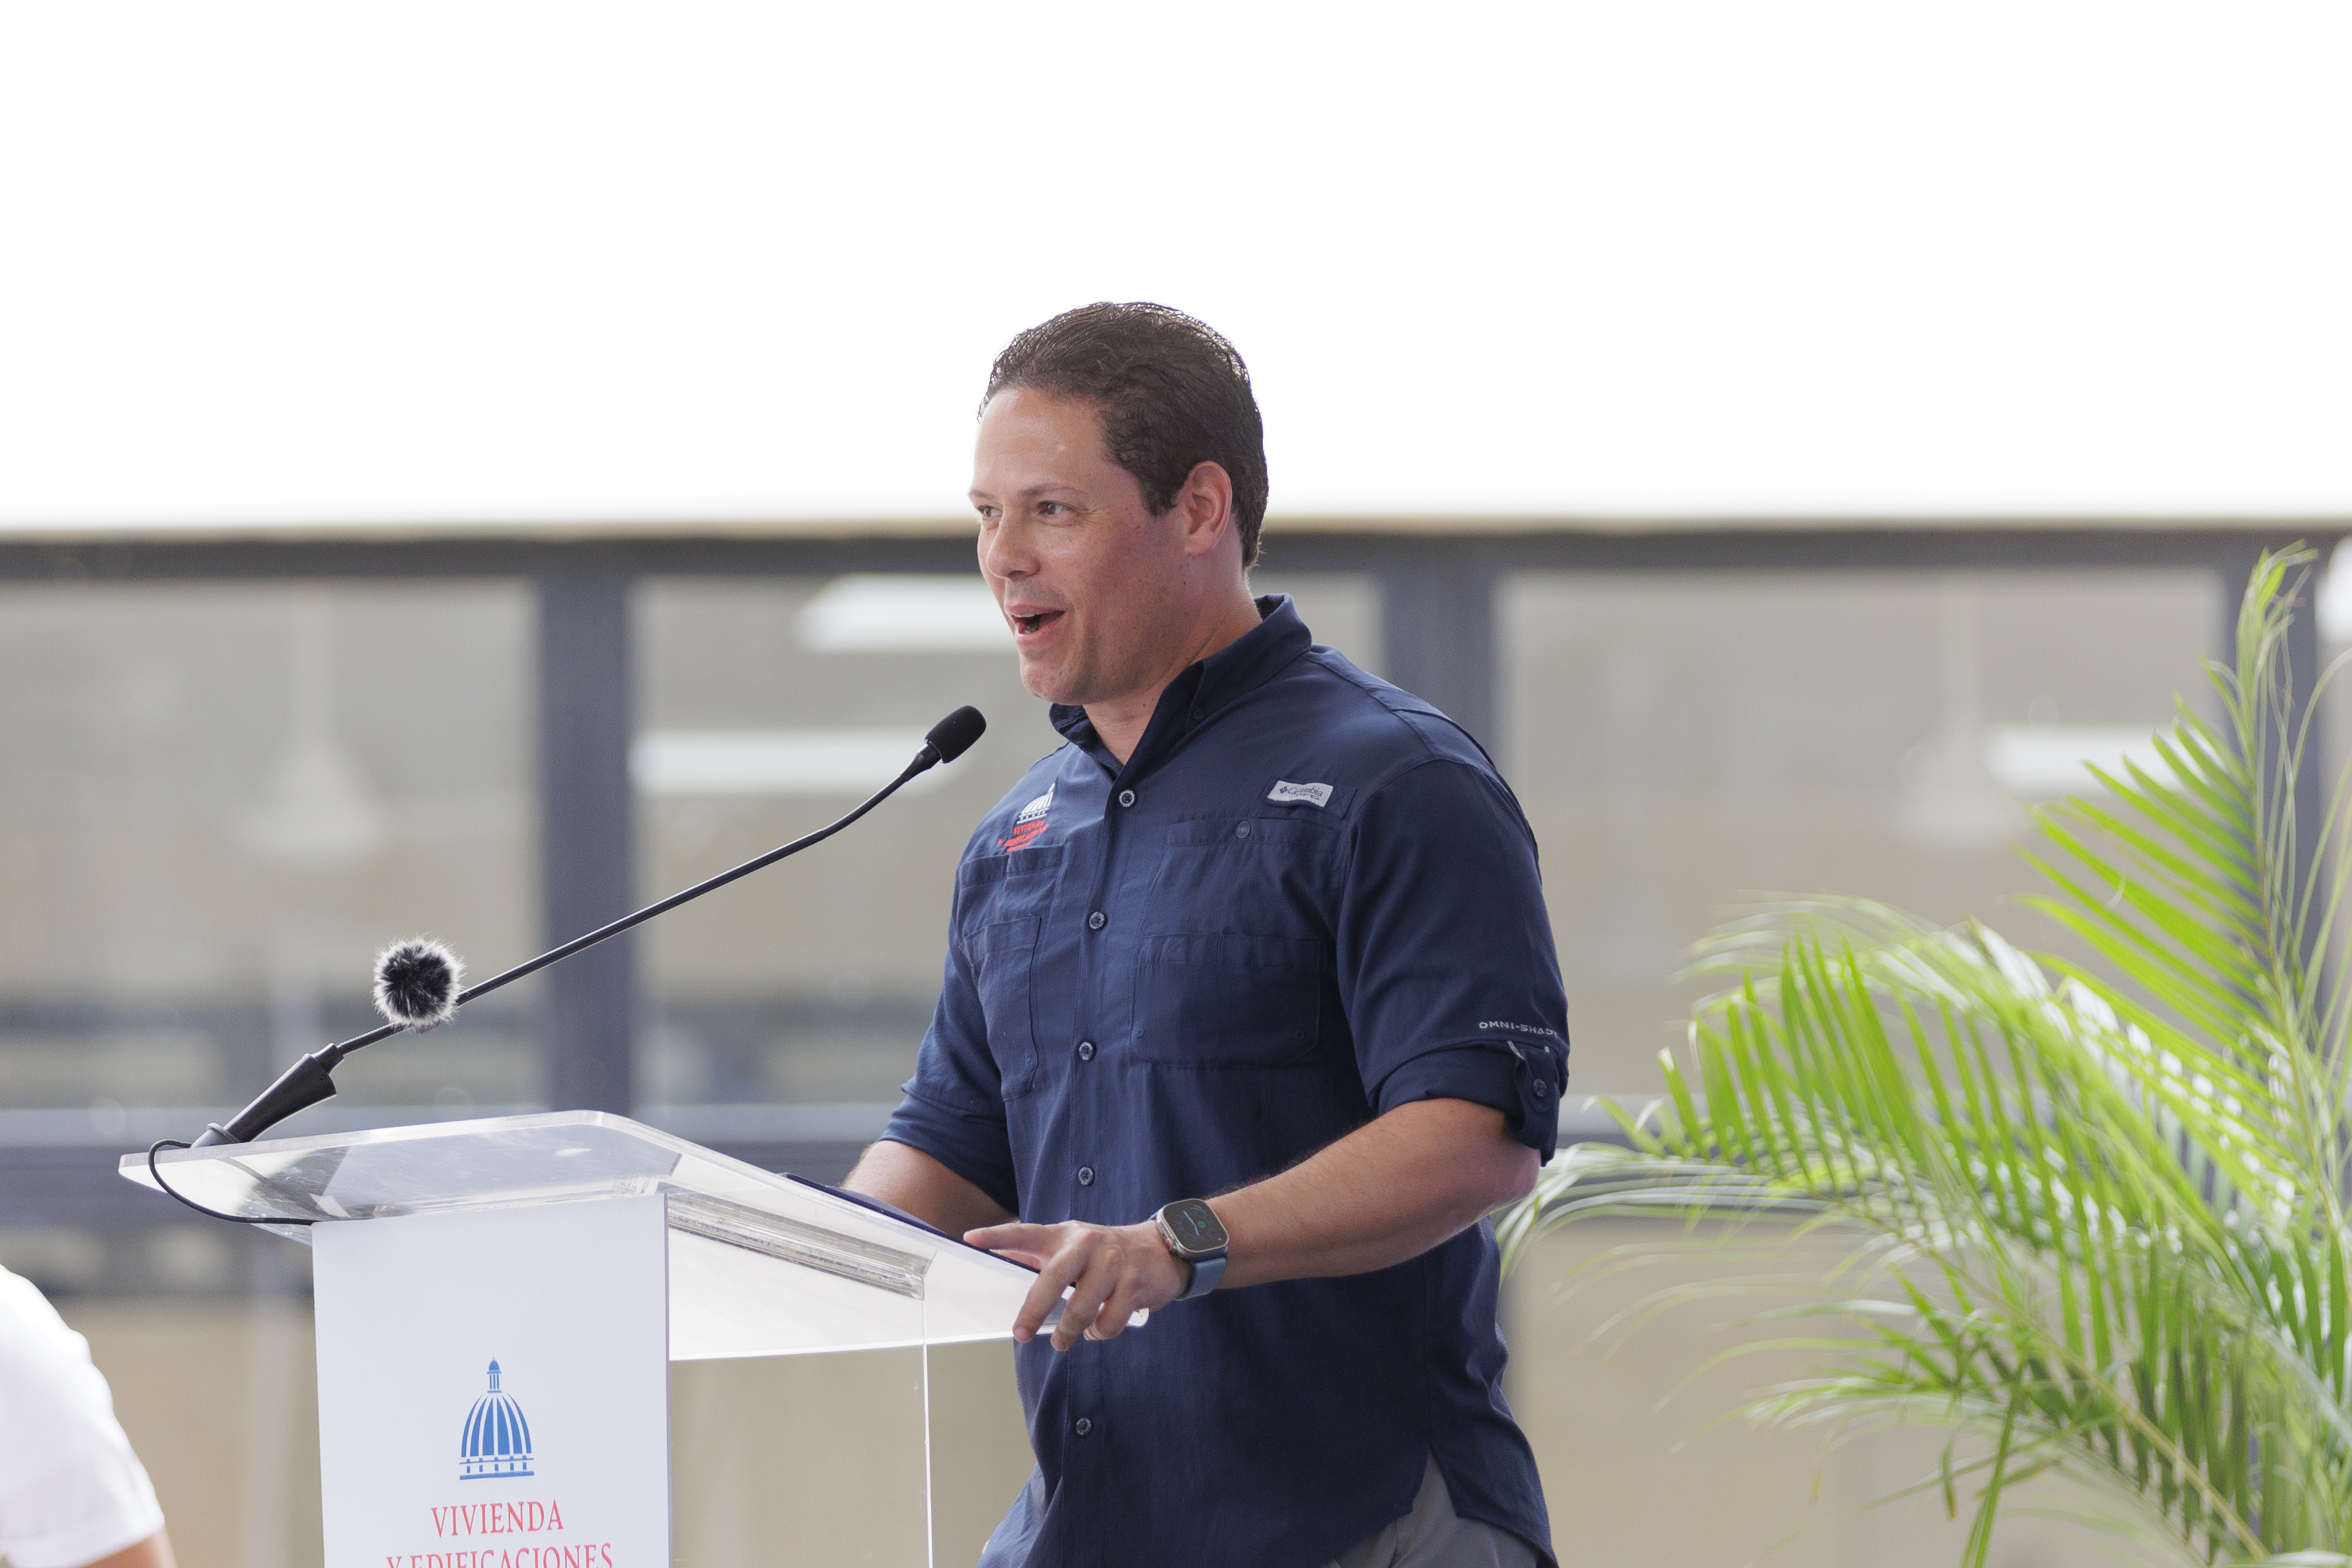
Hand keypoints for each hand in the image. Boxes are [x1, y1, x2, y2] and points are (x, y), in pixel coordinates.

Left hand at [964, 1219, 1190, 1350]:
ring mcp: (1114, 1262)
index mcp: (1066, 1235)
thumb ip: (1041, 1255)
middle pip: (1053, 1279)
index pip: (1026, 1233)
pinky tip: (1099, 1327)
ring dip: (1071, 1332)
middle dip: (1034, 1311)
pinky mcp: (1135, 1283)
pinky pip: (1109, 1322)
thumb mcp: (1074, 1246)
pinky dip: (1100, 1333)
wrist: (1162, 1249)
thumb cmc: (1107, 1252)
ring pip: (1082, 1309)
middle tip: (1021, 1333)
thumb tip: (1001, 1260)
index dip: (998, 1236)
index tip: (971, 1239)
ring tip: (1065, 1339)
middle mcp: (1088, 1243)